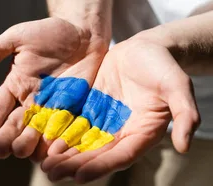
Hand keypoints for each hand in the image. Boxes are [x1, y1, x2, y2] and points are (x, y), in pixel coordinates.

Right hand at [0, 17, 108, 159]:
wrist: (84, 33)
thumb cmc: (50, 32)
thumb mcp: (18, 37)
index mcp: (14, 87)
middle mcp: (30, 102)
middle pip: (14, 127)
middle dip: (5, 140)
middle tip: (0, 150)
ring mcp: (51, 109)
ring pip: (35, 134)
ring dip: (27, 145)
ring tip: (20, 151)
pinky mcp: (72, 111)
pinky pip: (61, 131)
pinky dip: (54, 143)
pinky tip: (49, 153)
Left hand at [39, 34, 200, 183]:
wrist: (144, 48)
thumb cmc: (163, 66)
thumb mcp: (178, 85)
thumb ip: (184, 114)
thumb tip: (185, 146)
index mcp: (142, 133)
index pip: (120, 156)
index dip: (100, 167)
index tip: (80, 177)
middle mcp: (121, 132)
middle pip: (95, 154)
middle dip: (73, 165)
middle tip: (51, 173)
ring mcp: (103, 121)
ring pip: (80, 143)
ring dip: (62, 155)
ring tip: (43, 164)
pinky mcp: (89, 109)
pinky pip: (71, 125)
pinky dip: (57, 134)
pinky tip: (40, 141)